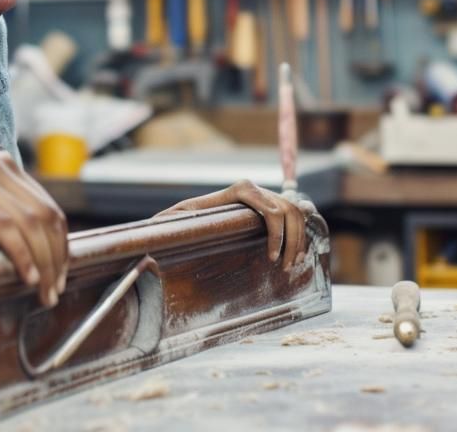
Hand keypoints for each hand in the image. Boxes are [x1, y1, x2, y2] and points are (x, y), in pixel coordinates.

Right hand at [0, 150, 69, 305]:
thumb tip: (49, 262)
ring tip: (42, 291)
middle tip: (55, 290)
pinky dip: (21, 255)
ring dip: (42, 262)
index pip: (49, 206)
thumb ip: (12, 230)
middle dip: (56, 257)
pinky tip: (25, 277)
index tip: (60, 276)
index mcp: (4, 165)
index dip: (60, 245)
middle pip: (46, 214)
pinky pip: (5, 227)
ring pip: (30, 222)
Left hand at [155, 180, 313, 267]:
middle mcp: (257, 189)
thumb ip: (170, 221)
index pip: (270, 211)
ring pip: (296, 213)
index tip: (271, 259)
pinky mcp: (273, 203)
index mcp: (241, 190)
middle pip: (288, 212)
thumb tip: (156, 228)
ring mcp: (267, 194)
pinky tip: (298, 253)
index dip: (275, 235)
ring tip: (292, 264)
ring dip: (299, 239)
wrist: (196, 210)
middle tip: (285, 267)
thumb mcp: (180, 218)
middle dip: (291, 241)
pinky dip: (301, 233)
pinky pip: (296, 214)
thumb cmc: (188, 218)